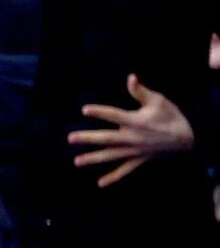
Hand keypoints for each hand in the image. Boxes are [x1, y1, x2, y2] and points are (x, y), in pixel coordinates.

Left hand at [70, 74, 195, 187]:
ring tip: (76, 161)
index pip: (114, 115)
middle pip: (107, 138)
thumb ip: (140, 92)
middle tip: (70, 138)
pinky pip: (125, 170)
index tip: (84, 110)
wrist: (188, 139)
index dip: (100, 112)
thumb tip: (130, 77)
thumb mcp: (158, 101)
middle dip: (88, 138)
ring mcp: (136, 151)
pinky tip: (100, 183)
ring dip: (93, 158)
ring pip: (111, 156)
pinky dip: (113, 177)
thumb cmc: (171, 116)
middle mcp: (134, 138)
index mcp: (137, 122)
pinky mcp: (140, 159)